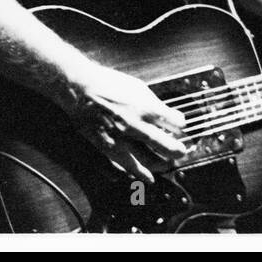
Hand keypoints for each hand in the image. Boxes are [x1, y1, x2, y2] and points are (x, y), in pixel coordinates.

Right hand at [61, 61, 188, 182]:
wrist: (81, 89)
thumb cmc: (109, 84)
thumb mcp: (137, 87)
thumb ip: (153, 103)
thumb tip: (166, 114)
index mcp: (146, 108)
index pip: (174, 122)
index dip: (181, 126)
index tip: (181, 127)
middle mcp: (136, 125)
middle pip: (166, 145)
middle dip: (177, 151)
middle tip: (181, 152)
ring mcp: (122, 139)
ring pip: (149, 160)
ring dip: (162, 164)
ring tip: (167, 164)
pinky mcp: (108, 148)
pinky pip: (128, 166)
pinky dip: (140, 174)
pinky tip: (149, 177)